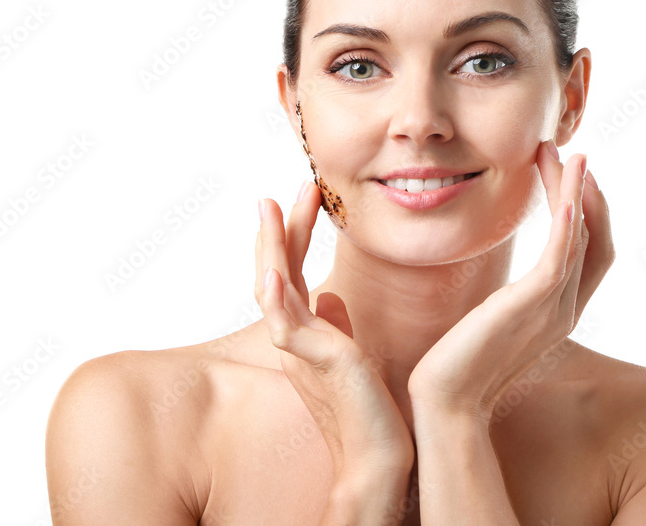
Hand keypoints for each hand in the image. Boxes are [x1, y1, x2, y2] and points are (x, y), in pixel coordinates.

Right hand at [256, 183, 414, 476]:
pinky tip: (274, 273)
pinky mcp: (315, 364)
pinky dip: (277, 299)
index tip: (307, 195)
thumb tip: (330, 296)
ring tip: (268, 209)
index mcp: (304, 332)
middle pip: (277, 272)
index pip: (293, 272)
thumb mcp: (351, 355)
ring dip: (271, 248)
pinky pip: (287, 327)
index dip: (295, 234)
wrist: (376, 457)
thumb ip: (336, 325)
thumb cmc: (366, 409)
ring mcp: (301, 351)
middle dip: (281, 229)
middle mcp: (295, 338)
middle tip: (286, 189)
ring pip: (274, 291)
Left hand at [407, 140, 614, 420]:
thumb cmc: (459, 363)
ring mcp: (553, 309)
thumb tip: (500, 287)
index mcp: (560, 312)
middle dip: (586, 192)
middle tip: (572, 153)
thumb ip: (508, 302)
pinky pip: (560, 256)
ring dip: (574, 191)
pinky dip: (568, 222)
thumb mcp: (492, 323)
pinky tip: (567, 192)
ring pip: (580, 238)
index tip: (574, 175)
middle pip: (595, 237)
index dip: (591, 211)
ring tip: (565, 154)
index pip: (593, 251)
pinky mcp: (530, 306)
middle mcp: (566, 309)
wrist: (445, 401)